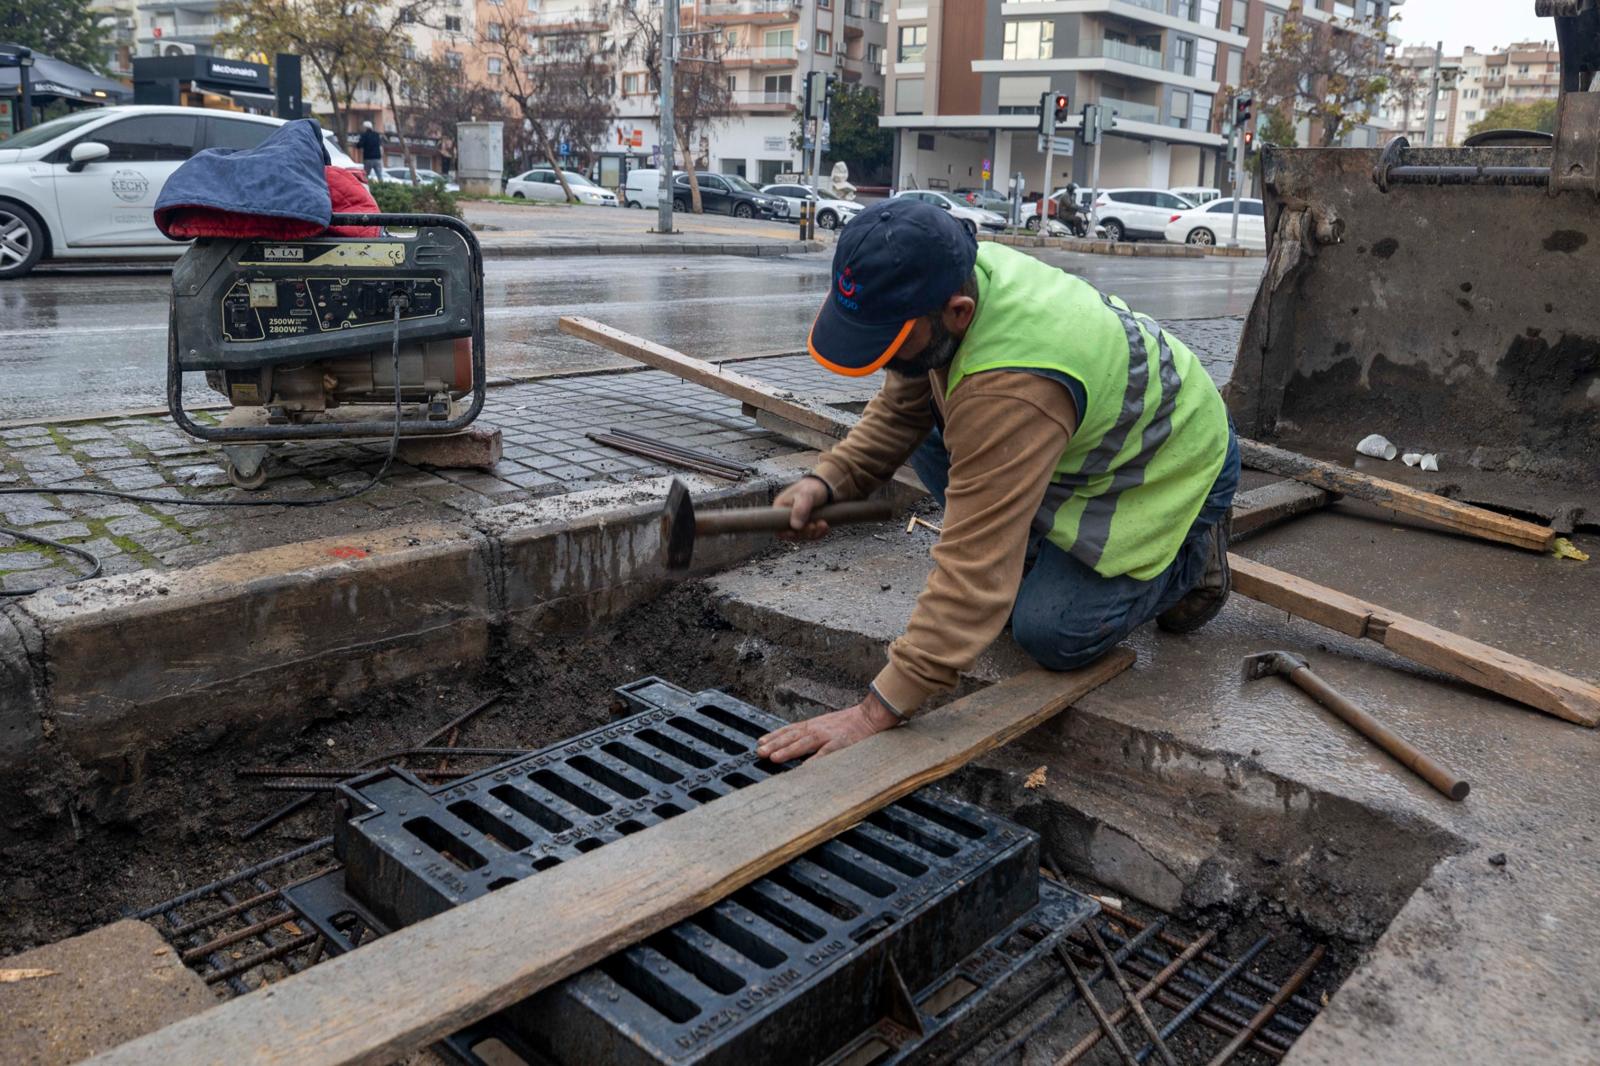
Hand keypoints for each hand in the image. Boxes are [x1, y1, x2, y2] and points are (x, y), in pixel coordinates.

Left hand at [756, 692, 901, 761]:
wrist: (871, 716)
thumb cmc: (850, 723)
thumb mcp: (827, 724)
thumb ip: (813, 733)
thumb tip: (797, 743)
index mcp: (814, 725)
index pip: (789, 730)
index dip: (774, 736)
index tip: (760, 743)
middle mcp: (818, 729)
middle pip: (792, 737)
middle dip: (774, 745)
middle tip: (759, 753)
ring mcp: (829, 736)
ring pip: (804, 743)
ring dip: (787, 751)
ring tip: (774, 758)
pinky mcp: (841, 744)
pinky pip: (825, 754)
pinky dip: (814, 761)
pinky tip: (804, 768)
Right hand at [773, 476, 832, 540]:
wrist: (825, 487)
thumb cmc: (811, 487)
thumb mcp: (805, 495)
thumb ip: (800, 510)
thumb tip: (795, 527)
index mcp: (780, 508)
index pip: (777, 528)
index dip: (786, 534)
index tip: (798, 532)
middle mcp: (787, 517)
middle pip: (792, 534)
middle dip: (805, 532)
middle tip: (814, 525)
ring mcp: (798, 522)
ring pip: (803, 536)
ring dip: (814, 533)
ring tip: (823, 524)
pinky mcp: (807, 525)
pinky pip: (811, 534)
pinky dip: (819, 533)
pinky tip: (825, 526)